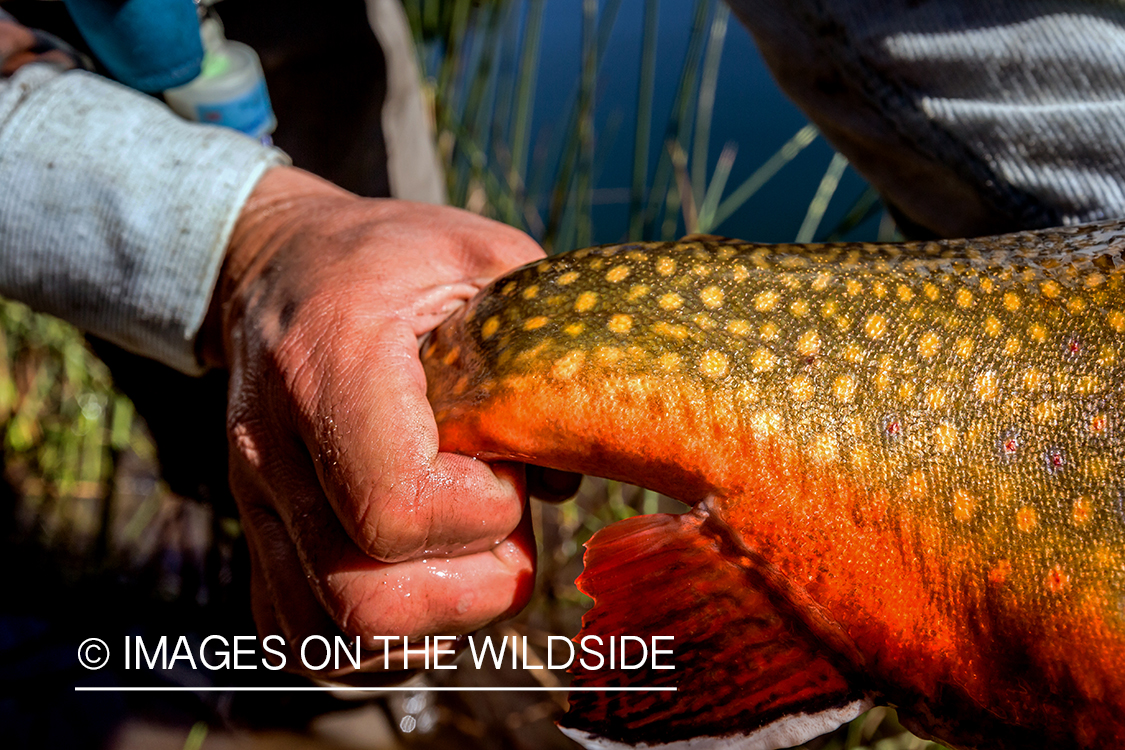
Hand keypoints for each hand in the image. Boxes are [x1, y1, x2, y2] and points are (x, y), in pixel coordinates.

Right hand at [200, 166, 575, 673]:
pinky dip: (375, 638)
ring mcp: (253, 504)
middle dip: (471, 586)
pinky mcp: (253, 538)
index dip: (482, 512)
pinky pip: (298, 638)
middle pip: (364, 598)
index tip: (508, 470)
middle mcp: (273, 450)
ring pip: (332, 636)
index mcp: (328, 364)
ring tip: (467, 553)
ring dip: (430, 619)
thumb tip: (569, 468)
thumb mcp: (478, 258)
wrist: (276, 269)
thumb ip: (539, 348)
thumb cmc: (386, 261)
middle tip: (505, 530)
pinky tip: (419, 580)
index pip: (397, 506)